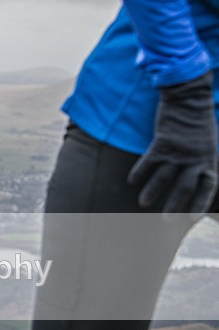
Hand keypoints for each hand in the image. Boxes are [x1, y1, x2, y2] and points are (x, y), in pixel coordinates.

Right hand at [128, 71, 217, 213]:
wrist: (189, 98)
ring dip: (153, 193)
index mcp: (208, 159)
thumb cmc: (197, 122)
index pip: (208, 187)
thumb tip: (193, 179)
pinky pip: (148, 163)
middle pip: (184, 188)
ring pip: (163, 178)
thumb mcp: (207, 143)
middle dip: (175, 206)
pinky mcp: (162, 143)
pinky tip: (131, 182)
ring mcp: (178, 151)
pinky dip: (139, 173)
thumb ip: (200, 161)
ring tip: (144, 204)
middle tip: (167, 221)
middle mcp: (194, 158)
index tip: (193, 219)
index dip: (201, 204)